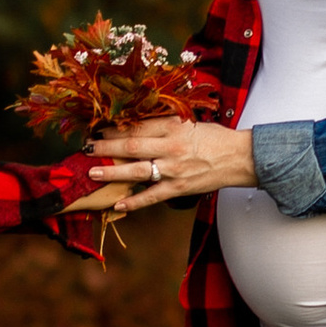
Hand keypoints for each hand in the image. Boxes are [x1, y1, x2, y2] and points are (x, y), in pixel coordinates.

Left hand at [65, 118, 255, 215]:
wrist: (239, 158)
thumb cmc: (215, 137)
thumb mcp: (188, 122)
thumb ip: (163, 124)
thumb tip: (135, 124)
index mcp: (173, 126)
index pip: (137, 126)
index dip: (115, 128)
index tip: (99, 129)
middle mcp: (171, 147)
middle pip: (132, 146)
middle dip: (106, 147)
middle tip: (86, 148)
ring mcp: (174, 170)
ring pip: (137, 171)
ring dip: (113, 172)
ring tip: (92, 172)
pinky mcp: (179, 188)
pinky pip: (153, 196)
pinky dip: (135, 201)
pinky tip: (118, 204)